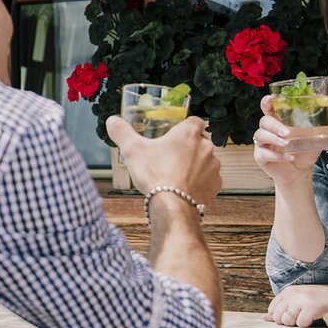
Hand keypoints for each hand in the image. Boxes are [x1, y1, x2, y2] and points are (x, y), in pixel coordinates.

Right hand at [107, 114, 221, 205]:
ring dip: (195, 166)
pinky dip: (200, 183)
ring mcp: (213, 167)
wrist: (172, 206)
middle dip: (188, 148)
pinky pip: (209, 180)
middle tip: (170, 157)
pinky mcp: (215, 186)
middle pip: (200, 142)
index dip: (185, 127)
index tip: (176, 134)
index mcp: (189, 133)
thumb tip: (112, 121)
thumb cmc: (155, 175)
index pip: (195, 121)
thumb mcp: (132, 150)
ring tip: (176, 175)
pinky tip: (185, 188)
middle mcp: (206, 147)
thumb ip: (122, 132)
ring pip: (205, 161)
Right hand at [253, 95, 327, 185]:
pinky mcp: (261, 156)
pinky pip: (263, 153)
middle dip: (274, 125)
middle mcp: (268, 130)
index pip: (268, 107)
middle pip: (264, 120)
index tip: (271, 98)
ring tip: (287, 144)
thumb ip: (327, 124)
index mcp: (279, 120)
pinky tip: (289, 157)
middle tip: (287, 132)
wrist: (300, 172)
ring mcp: (263, 143)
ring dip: (274, 138)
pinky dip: (277, 155)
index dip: (267, 102)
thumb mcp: (317, 137)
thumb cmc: (305, 151)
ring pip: (260, 135)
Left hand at [265, 284, 327, 326]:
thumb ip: (283, 308)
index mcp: (288, 290)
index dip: (281, 317)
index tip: (294, 315)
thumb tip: (265, 318)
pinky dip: (308, 324)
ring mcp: (301, 299)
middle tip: (302, 315)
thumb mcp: (300, 300)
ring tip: (309, 315)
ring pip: (287, 321)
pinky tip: (316, 316)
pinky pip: (301, 324)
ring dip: (298, 322)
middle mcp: (293, 293)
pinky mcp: (311, 307)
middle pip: (278, 317)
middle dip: (288, 321)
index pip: (272, 309)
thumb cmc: (320, 300)